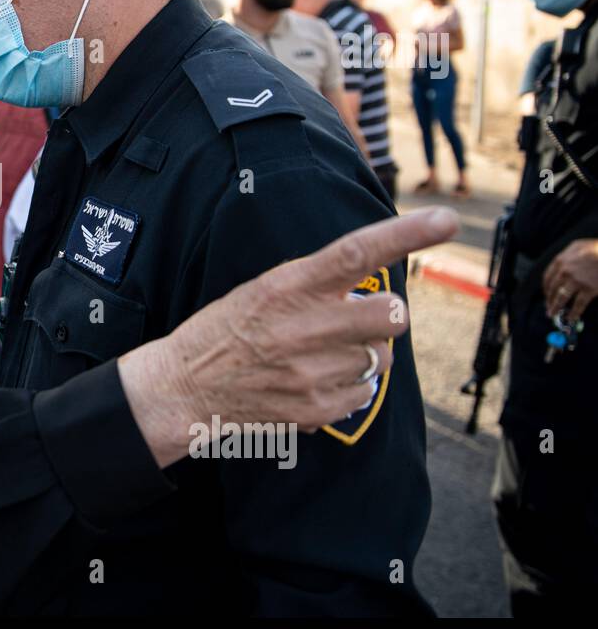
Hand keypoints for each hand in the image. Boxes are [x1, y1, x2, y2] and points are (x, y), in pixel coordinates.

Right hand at [120, 207, 458, 467]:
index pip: (356, 253)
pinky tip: (313, 381)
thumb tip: (373, 294)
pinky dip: (349, 388)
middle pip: (391, 314)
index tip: (445, 220)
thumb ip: (315, 286)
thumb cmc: (226, 331)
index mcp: (287, 286)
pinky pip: (366, 393)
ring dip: (361, 355)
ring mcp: (312, 370)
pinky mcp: (317, 408)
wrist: (184, 387)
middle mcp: (304, 326)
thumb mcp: (261, 290)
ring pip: (381, 358)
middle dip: (382, 316)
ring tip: (319, 356)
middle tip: (353, 320)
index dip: (405, 235)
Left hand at [543, 238, 597, 321]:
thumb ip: (567, 257)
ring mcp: (576, 281)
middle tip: (548, 307)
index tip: (546, 294)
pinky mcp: (588, 289)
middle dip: (549, 300)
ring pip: (561, 298)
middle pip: (552, 289)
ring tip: (553, 315)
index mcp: (561, 260)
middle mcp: (565, 271)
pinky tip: (571, 318)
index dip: (546, 288)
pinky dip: (574, 313)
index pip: (547, 277)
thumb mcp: (578, 247)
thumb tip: (560, 268)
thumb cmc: (597, 249)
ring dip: (555, 308)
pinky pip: (578, 304)